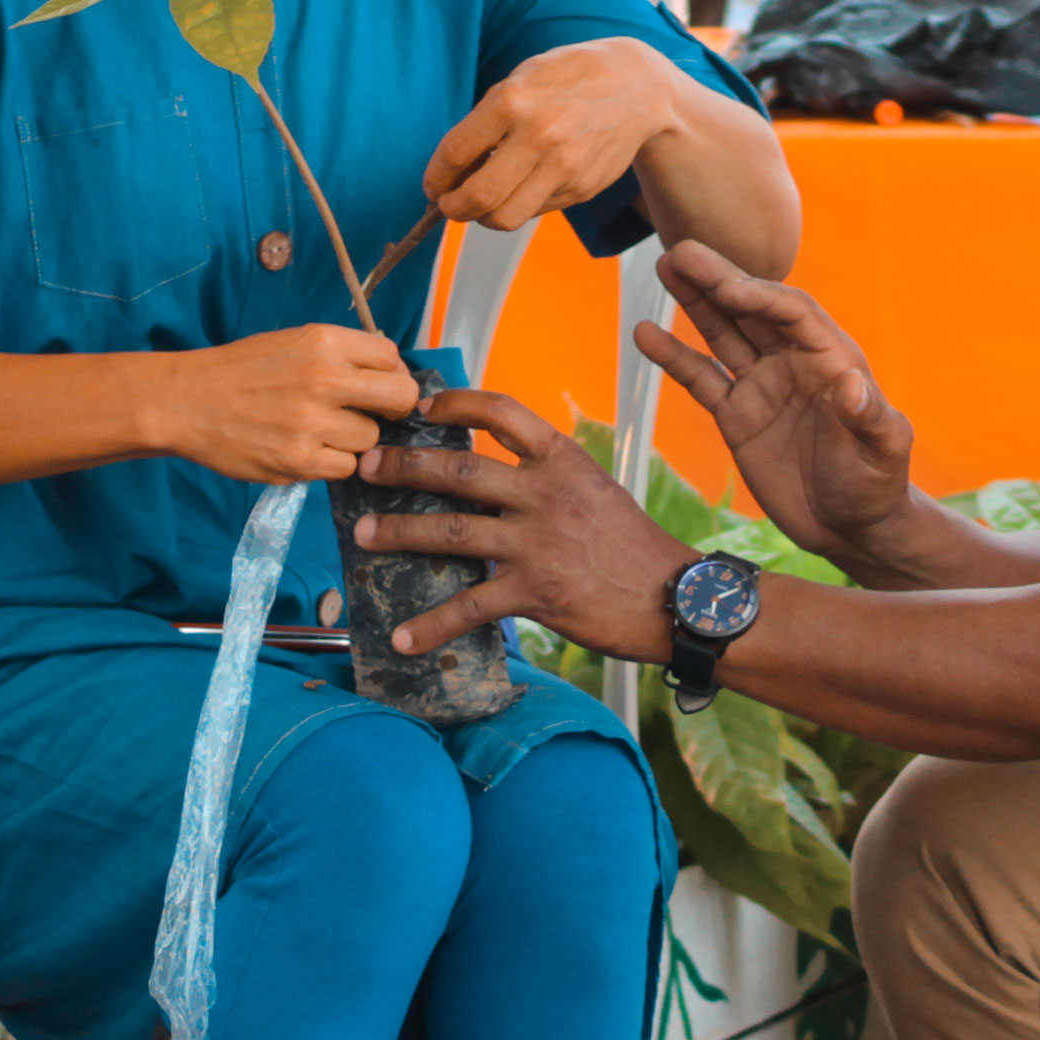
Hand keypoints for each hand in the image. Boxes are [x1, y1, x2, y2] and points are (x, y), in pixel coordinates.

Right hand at [171, 324, 419, 483]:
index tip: (378, 385)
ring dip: (353, 439)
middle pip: (399, 398)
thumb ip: (342, 355)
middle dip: (394, 408)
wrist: (187, 402)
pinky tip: (306, 448)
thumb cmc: (243, 371)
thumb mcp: (294, 342)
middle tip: (374, 414)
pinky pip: (345, 468)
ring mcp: (311, 424)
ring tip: (319, 430)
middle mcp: (323, 379)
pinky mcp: (298, 462)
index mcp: (323, 342)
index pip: (392, 358)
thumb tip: (393, 374)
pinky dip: (331, 462)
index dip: (391, 374)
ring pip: (370, 438)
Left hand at [346, 387, 695, 661]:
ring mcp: (538, 543)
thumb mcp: (596, 489)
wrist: (677, 599)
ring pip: (449, 532)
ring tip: (363, 535)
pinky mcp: (536, 593)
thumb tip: (499, 471)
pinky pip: (470, 607)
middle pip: (457, 470)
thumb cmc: (635, 547)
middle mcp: (545, 493)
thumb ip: (548, 476)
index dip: (455, 403)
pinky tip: (404, 637)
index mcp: (562, 460)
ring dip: (399, 532)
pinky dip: (432, 624)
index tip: (419, 406)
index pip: (501, 411)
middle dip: (402, 465)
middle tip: (363, 465)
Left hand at [425, 40, 685, 234]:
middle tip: (449, 204)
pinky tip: (521, 187)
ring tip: (482, 202)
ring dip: (483, 217)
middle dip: (452, 208)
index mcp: (512, 101)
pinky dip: (519, 206)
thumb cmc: (570, 77)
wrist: (638, 86)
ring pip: (504, 218)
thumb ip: (487, 120)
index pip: (453, 155)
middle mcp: (537, 136)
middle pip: (477, 198)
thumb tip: (454, 168)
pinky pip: (534, 212)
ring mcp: (563, 167)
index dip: (434, 178)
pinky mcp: (581, 188)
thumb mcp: (522, 78)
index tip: (433, 185)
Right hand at [643, 243, 917, 579]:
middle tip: (682, 250)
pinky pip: (700, 378)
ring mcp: (761, 386)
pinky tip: (645, 333)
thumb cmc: (876, 486)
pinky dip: (673, 356)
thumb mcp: (884, 453)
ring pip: (722, 332)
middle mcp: (793, 362)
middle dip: (718, 280)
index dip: (760, 296)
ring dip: (694, 300)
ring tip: (663, 266)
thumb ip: (871, 419)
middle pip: (751, 309)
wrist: (849, 528)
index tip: (726, 285)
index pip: (792, 313)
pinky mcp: (736, 416)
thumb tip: (853, 384)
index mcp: (831, 358)